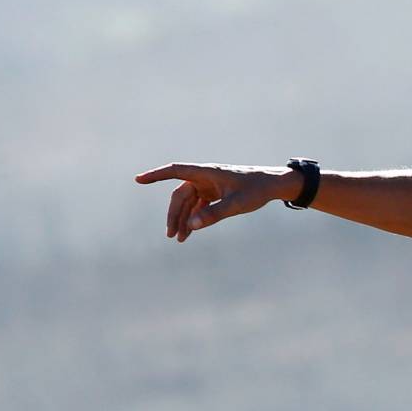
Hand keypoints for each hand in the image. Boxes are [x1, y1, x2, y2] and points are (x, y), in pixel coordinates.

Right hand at [134, 162, 298, 240]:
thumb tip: (192, 225)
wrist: (273, 185)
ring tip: (179, 239)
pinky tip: (190, 233)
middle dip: (174, 215)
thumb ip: (214, 215)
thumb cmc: (256, 190)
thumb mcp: (236, 204)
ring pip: (188, 203)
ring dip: (183, 219)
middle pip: (180, 195)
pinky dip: (193, 219)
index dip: (156, 175)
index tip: (138, 180)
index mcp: (206, 172)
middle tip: (171, 235)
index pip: (175, 171)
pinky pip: (197, 206)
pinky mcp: (214, 194)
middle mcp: (204, 177)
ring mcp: (208, 186)